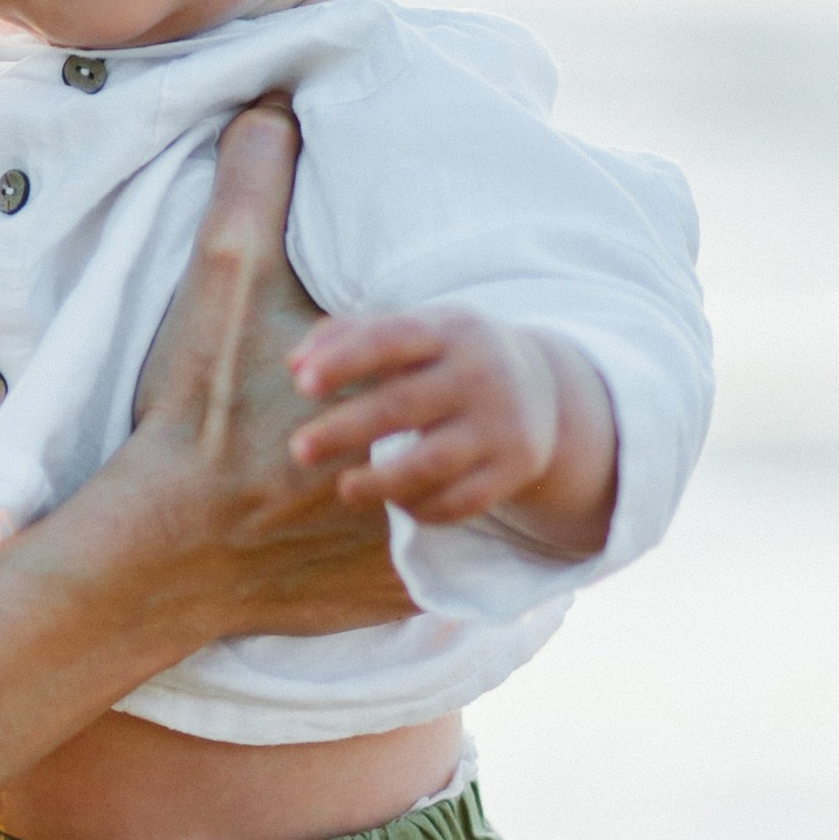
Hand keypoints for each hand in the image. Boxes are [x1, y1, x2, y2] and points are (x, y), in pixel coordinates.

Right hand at [124, 101, 414, 636]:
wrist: (158, 546)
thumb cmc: (194, 414)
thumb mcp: (220, 288)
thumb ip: (251, 190)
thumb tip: (272, 103)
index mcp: (383, 384)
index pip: (441, 351)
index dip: (443, 343)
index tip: (440, 337)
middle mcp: (413, 459)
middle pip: (465, 428)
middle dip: (463, 414)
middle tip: (459, 398)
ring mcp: (405, 539)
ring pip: (466, 506)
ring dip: (464, 487)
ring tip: (461, 463)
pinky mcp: (383, 599)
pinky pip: (439, 582)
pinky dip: (436, 560)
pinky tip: (430, 535)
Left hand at [287, 308, 616, 549]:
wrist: (545, 388)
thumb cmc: (448, 357)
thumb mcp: (414, 331)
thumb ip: (348, 335)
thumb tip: (293, 364)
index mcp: (448, 331)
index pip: (391, 339)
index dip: (345, 360)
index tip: (302, 383)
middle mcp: (479, 375)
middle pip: (403, 406)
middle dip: (346, 429)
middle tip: (299, 449)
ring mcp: (500, 424)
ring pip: (432, 463)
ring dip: (381, 483)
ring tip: (346, 489)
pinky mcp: (515, 467)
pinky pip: (459, 500)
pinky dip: (421, 507)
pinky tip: (396, 501)